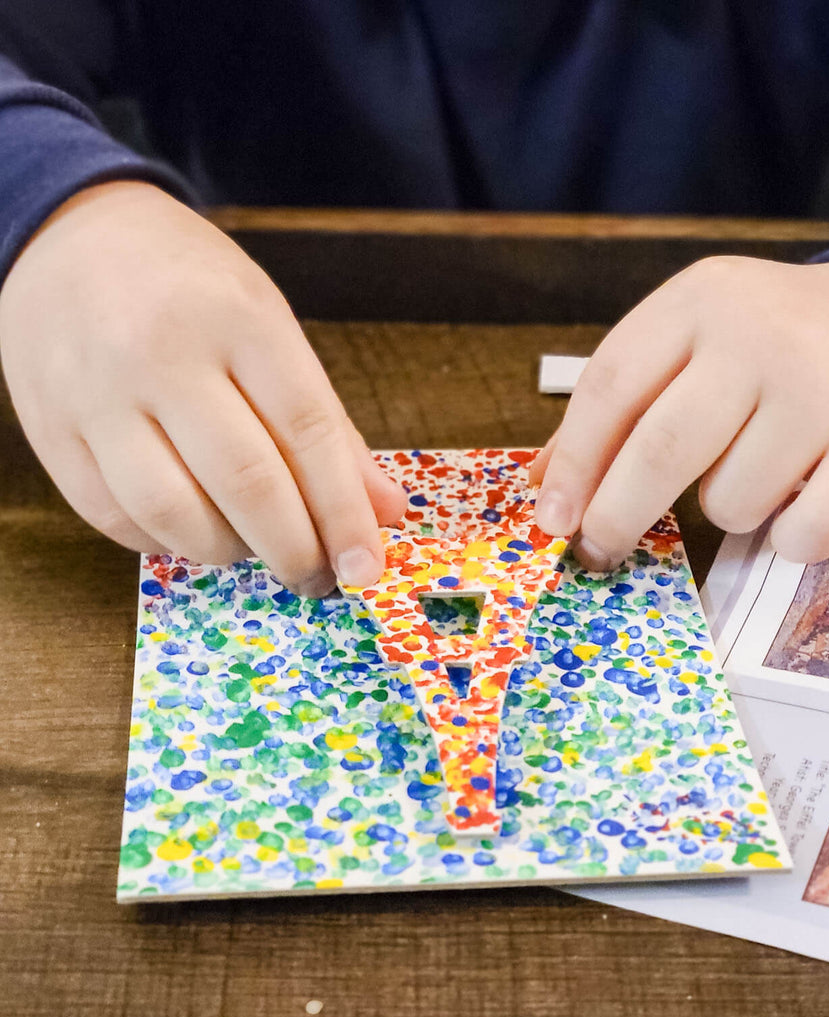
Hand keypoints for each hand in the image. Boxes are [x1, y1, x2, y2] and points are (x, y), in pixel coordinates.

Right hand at [0, 181, 405, 594]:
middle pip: (246, 483)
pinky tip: (193, 530)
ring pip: (175, 514)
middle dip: (294, 550)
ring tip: (252, 545)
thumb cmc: (193, 289)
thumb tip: (385, 511)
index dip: (344, 512)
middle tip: (318, 578)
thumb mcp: (271, 328)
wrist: (72, 236)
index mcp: (238, 319)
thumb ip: (328, 424)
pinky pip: (115, 518)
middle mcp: (162, 355)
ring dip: (229, 552)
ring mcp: (97, 394)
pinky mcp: (51, 429)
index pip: (308, 432)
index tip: (367, 567)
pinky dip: (165, 543)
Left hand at [532, 257, 828, 565]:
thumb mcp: (697, 339)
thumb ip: (623, 403)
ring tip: (759, 474)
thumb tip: (544, 487)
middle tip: (601, 550)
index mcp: (702, 300)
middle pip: (661, 451)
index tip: (551, 520)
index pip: (611, 386)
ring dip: (728, 510)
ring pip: (731, 501)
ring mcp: (825, 389)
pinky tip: (802, 502)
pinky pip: (802, 532)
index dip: (572, 463)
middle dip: (617, 516)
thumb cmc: (781, 342)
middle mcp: (761, 336)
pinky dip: (788, 538)